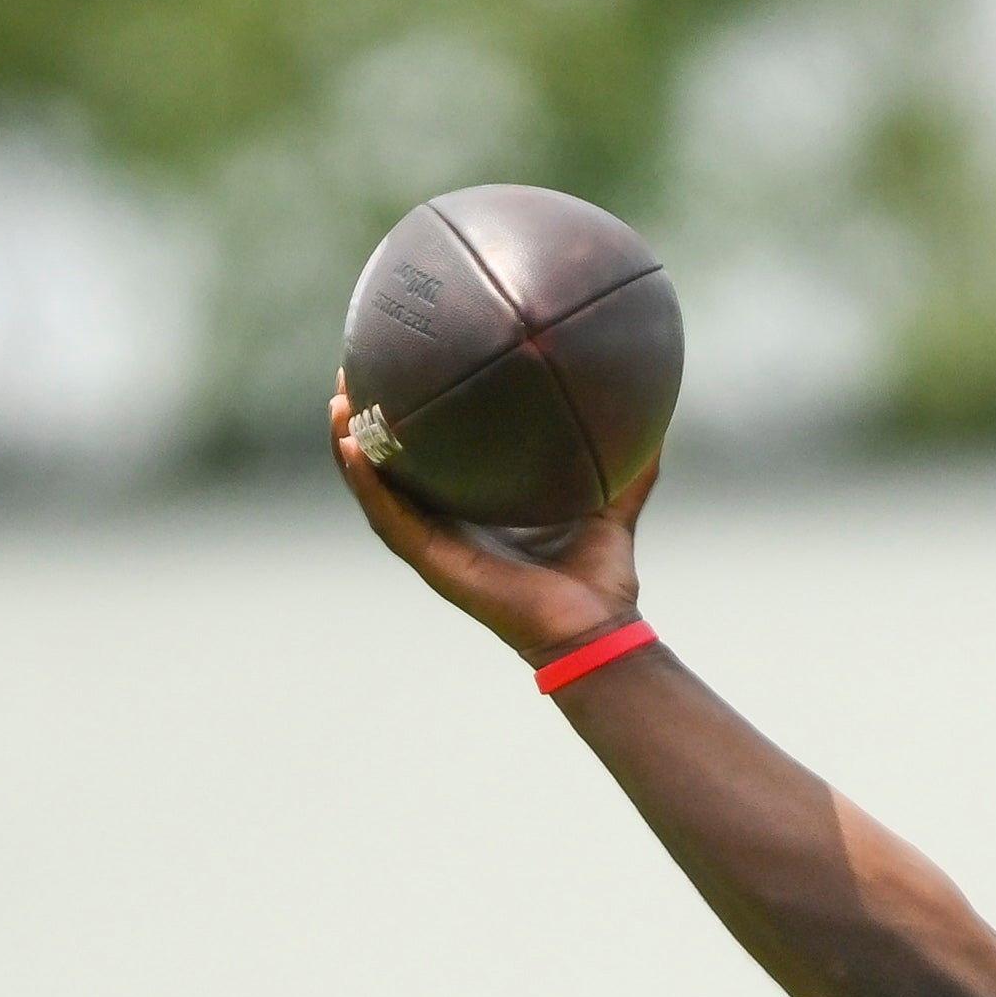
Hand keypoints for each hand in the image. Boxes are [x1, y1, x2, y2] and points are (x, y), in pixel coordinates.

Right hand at [326, 373, 655, 665]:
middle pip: (390, 467)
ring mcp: (434, 544)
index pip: (431, 457)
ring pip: (376, 488)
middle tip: (351, 372)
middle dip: (366, 421)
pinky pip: (389, 517)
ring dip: (351, 444)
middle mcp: (448, 524)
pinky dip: (368, 483)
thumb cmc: (600, 579)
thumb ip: (630, 465)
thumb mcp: (612, 503)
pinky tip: (352, 446)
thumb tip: (656, 417)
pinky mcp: (433, 562)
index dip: (412, 418)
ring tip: (339, 398)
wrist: (596, 629)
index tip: (400, 368)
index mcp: (477, 510)